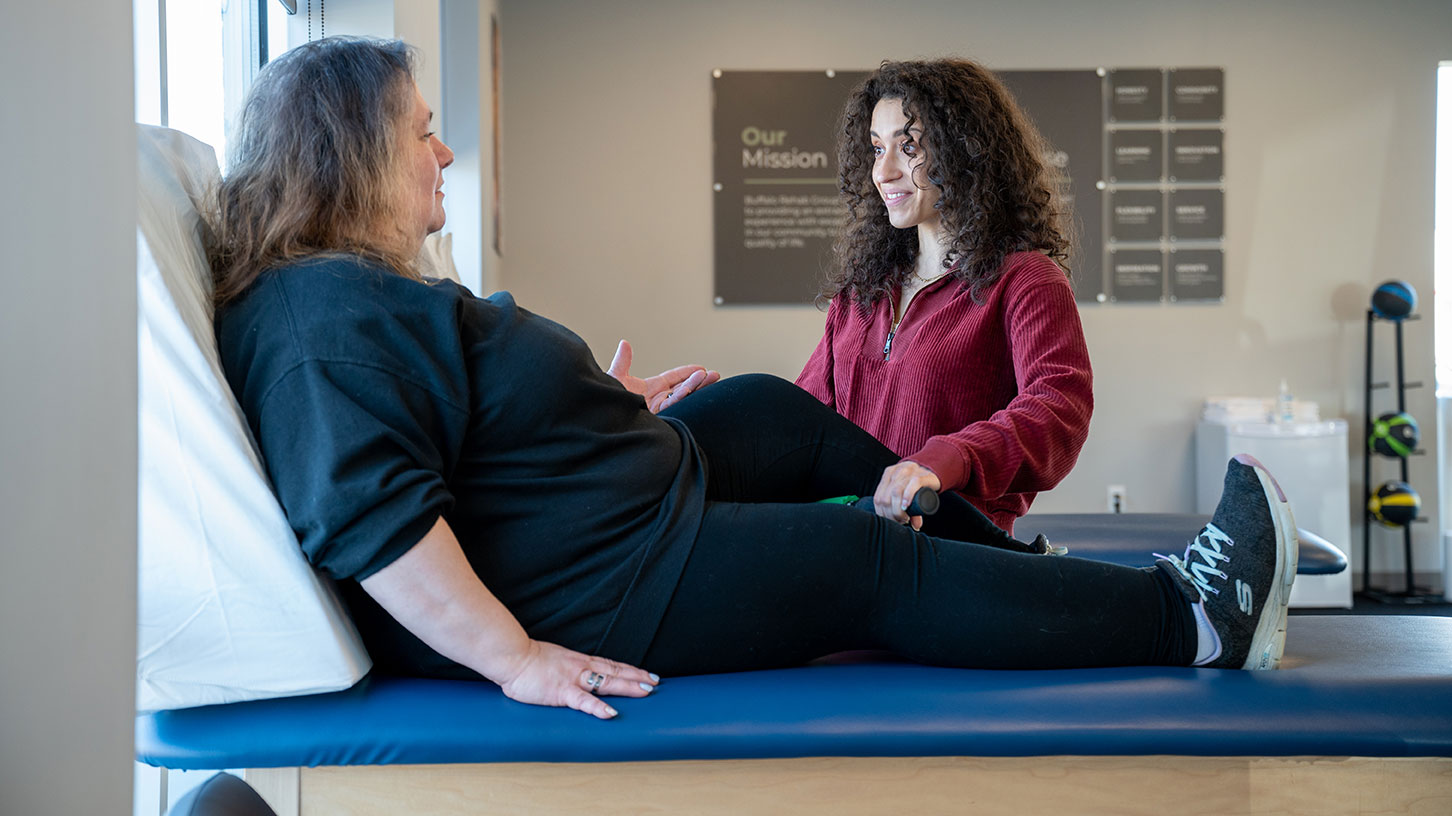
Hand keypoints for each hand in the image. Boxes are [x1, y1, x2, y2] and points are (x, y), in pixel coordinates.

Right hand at [497, 639, 659, 719]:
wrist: (511, 656)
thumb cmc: (527, 659)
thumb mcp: (553, 660)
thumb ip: (566, 667)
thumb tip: (575, 674)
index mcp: (579, 661)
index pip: (611, 664)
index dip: (630, 670)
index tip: (647, 674)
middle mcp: (581, 667)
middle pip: (615, 672)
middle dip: (637, 677)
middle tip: (657, 682)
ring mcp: (573, 679)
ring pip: (606, 682)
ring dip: (628, 686)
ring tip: (647, 691)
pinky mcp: (561, 692)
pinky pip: (583, 701)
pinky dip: (598, 707)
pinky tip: (611, 713)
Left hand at [608, 339, 719, 412]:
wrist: (604, 420)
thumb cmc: (607, 401)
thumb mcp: (616, 378)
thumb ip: (622, 362)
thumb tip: (624, 343)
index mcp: (651, 388)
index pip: (673, 378)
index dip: (687, 373)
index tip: (700, 368)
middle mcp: (658, 399)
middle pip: (683, 387)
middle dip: (699, 380)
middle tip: (714, 374)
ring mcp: (659, 409)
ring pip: (683, 396)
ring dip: (697, 387)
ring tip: (712, 378)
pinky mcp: (659, 417)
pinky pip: (673, 404)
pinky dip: (683, 395)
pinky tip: (693, 387)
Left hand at [872, 461, 941, 529]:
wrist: (935, 472)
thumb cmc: (919, 485)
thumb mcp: (907, 493)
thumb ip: (905, 508)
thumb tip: (915, 527)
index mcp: (888, 475)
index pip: (878, 497)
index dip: (882, 513)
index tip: (891, 521)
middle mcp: (896, 472)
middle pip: (886, 497)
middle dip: (891, 514)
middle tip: (901, 520)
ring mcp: (909, 471)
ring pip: (896, 492)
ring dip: (898, 510)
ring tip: (905, 518)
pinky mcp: (922, 475)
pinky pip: (913, 484)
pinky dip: (908, 497)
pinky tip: (907, 506)